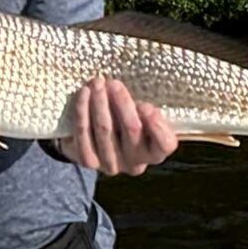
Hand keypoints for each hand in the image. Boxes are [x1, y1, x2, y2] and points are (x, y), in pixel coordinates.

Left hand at [60, 78, 177, 175]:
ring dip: (100, 102)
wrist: (96, 139)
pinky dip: (83, 110)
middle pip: (132, 130)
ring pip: (105, 130)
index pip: (165, 144)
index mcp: (155, 152)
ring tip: (97, 83)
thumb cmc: (125, 121)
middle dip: (122, 103)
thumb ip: (142, 108)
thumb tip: (132, 99)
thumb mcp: (141, 115)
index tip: (146, 106)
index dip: (156, 126)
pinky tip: (84, 93)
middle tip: (114, 84)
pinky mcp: (89, 161)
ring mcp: (111, 165)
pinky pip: (84, 133)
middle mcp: (135, 164)